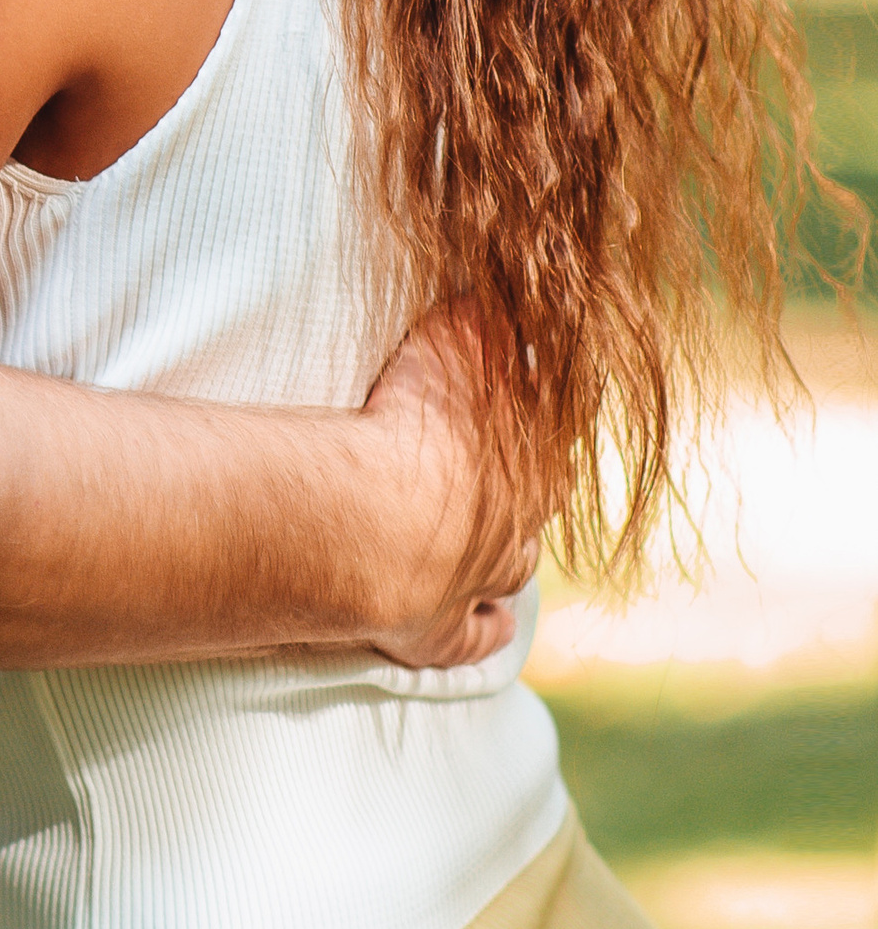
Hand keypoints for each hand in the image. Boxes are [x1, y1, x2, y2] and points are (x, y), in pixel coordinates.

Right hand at [359, 304, 542, 670]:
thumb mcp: (455, 337)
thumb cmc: (415, 424)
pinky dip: (485, 630)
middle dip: (528, 491)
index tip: (530, 403)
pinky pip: (474, 637)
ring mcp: (482, 582)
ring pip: (515, 570)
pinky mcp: (439, 631)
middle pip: (540, 505)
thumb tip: (505, 291)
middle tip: (505, 474)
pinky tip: (494, 626)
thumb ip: (485, 315)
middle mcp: (520, 525)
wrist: (370, 520)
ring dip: (510, 557)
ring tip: (503, 546)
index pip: (558, 436)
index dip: (544, 421)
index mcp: (535, 459)